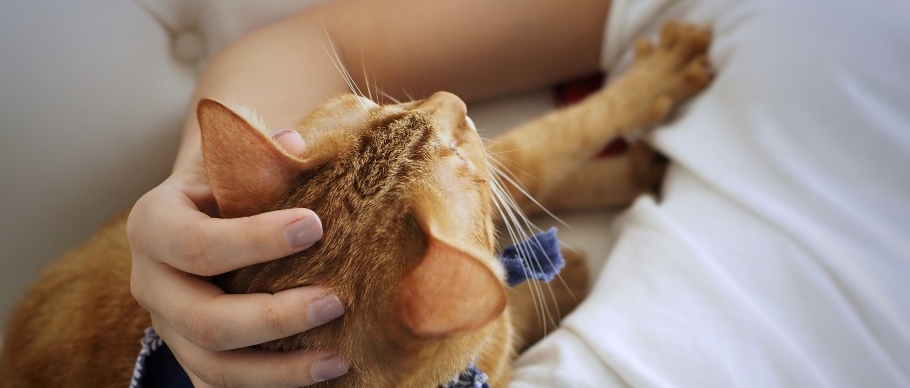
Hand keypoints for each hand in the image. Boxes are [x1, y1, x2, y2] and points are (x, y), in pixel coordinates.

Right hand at [127, 130, 348, 386]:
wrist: (200, 212)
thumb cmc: (226, 183)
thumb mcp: (233, 160)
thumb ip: (260, 155)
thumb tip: (298, 148)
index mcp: (153, 226)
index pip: (197, 243)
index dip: (255, 239)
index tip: (316, 225)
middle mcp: (151, 283)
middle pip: (204, 320)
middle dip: (274, 317)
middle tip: (336, 302)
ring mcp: (168, 328)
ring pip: (214, 367)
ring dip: (280, 370)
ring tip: (338, 358)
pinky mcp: (190, 358)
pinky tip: (316, 379)